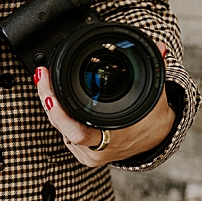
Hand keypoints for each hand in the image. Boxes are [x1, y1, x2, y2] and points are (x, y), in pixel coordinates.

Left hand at [33, 48, 174, 165]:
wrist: (156, 139)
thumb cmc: (152, 118)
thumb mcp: (155, 94)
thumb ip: (156, 69)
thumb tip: (160, 48)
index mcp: (113, 138)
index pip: (77, 133)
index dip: (59, 114)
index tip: (49, 91)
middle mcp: (98, 150)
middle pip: (62, 127)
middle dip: (48, 99)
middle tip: (41, 75)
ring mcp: (89, 153)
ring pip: (61, 129)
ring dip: (52, 105)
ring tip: (44, 80)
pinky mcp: (83, 151)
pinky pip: (64, 132)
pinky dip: (58, 113)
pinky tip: (52, 96)